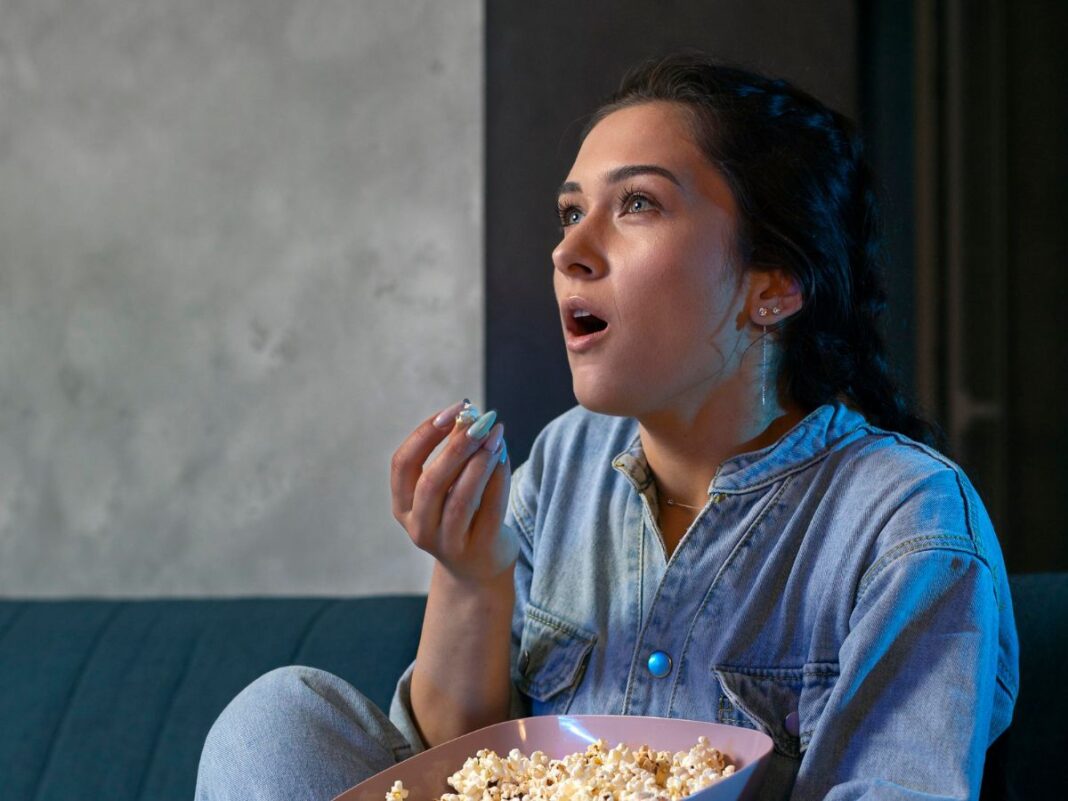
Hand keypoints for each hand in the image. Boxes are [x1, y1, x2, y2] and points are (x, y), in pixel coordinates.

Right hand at [390, 400, 516, 584]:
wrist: (478, 567)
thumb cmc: (461, 515)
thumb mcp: (448, 486)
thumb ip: (452, 453)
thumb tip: (466, 412)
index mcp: (402, 506)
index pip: (403, 464)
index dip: (425, 434)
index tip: (452, 411)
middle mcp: (419, 527)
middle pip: (432, 481)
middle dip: (457, 446)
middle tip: (480, 419)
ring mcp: (447, 543)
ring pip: (461, 497)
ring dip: (480, 461)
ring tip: (496, 434)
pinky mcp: (478, 548)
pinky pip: (490, 509)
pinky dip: (498, 478)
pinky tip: (504, 455)